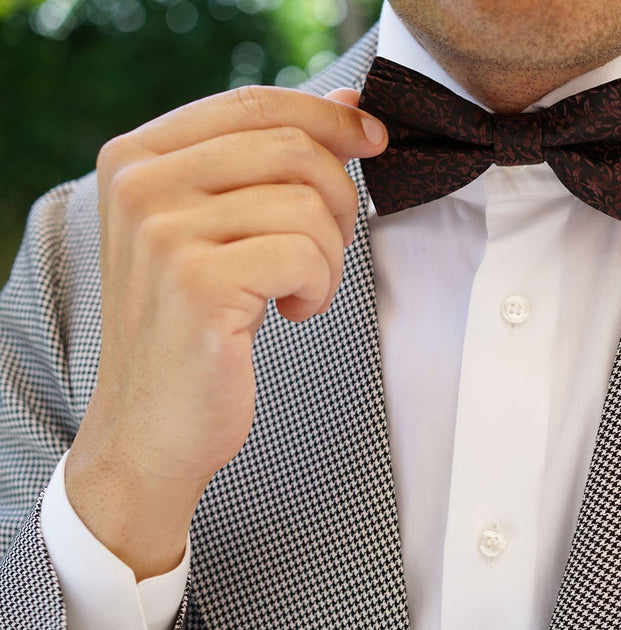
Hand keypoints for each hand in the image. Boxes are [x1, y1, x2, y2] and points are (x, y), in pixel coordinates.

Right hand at [65, 86, 386, 579]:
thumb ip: (268, 160)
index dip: (328, 116)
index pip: (255, 103)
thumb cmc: (195, 326)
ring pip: (308, 205)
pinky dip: (320, 290)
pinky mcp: (197, 284)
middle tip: (324, 250)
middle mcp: (140, 184)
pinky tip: (290, 314)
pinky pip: (307, 256)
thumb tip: (346, 101)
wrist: (153, 428)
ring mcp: (162, 232)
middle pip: (292, 147)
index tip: (373, 140)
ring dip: (330, 256)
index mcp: (138, 157)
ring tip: (298, 290)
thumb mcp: (218, 228)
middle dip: (337, 200)